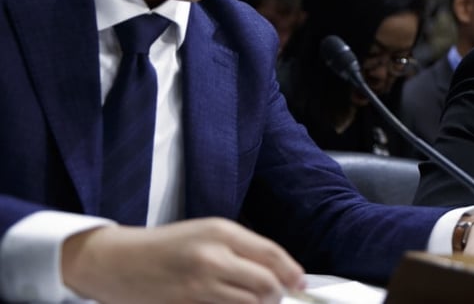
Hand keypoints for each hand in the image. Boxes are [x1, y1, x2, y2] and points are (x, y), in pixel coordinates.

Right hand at [62, 218, 303, 303]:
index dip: (291, 273)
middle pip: (266, 285)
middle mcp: (212, 258)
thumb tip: (280, 271)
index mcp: (220, 232)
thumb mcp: (206, 234)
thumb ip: (243, 249)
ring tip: (252, 301)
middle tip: (275, 297)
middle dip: (276, 295)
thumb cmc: (166, 246)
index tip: (299, 283)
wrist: (117, 262)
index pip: (271, 255)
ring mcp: (197, 287)